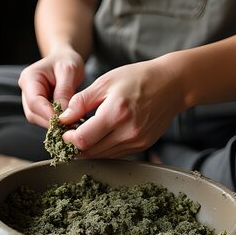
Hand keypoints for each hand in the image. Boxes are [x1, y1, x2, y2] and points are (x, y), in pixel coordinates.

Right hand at [18, 46, 85, 127]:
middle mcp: (26, 90)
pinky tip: (67, 120)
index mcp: (29, 78)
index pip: (34, 101)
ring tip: (71, 123)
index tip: (64, 122)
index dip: (48, 114)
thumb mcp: (69, 71)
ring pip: (37, 118)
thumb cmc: (66, 61)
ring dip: (53, 123)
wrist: (64, 59)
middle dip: (51, 121)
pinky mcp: (37, 106)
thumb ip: (64, 91)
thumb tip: (63, 115)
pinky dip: (54, 121)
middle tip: (71, 126)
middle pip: (33, 113)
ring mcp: (29, 99)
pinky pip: (42, 118)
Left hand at [59, 59, 185, 158]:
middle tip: (68, 134)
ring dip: (88, 148)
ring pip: (102, 155)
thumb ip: (81, 101)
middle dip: (75, 146)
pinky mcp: (142, 146)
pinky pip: (115, 154)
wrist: (172, 84)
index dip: (68, 138)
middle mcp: (128, 132)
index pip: (83, 139)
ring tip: (82, 134)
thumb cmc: (138, 78)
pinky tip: (99, 136)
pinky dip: (102, 148)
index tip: (63, 131)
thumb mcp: (105, 82)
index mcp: (116, 113)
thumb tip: (63, 118)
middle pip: (91, 152)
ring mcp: (137, 142)